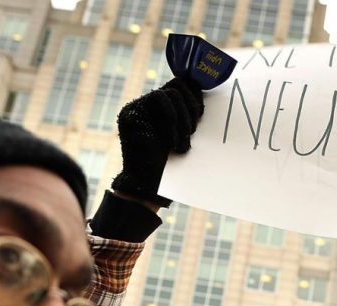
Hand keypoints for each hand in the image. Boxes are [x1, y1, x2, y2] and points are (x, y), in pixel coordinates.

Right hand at [111, 77, 203, 207]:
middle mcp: (147, 104)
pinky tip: (172, 142)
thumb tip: (205, 96)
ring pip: (170, 93)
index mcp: (161, 109)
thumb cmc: (170, 167)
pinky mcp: (131, 113)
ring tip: (182, 144)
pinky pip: (158, 99)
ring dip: (183, 119)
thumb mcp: (184, 136)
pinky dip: (172, 120)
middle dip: (191, 107)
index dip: (195, 97)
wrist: (148, 188)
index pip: (181, 86)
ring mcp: (137, 107)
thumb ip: (189, 117)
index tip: (201, 117)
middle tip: (192, 132)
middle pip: (177, 85)